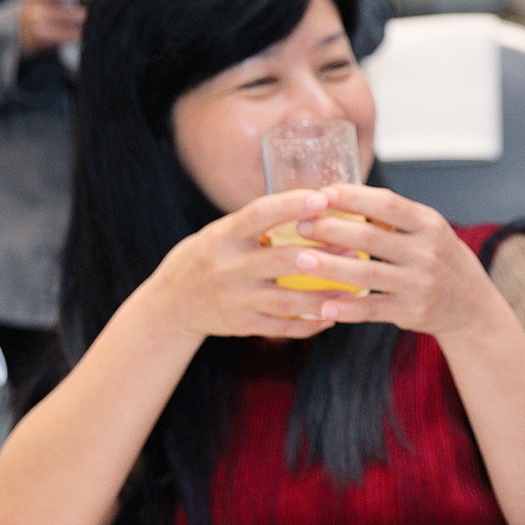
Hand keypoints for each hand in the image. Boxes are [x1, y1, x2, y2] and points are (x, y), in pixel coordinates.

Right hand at [17, 0, 97, 55]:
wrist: (25, 28)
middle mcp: (33, 0)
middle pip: (70, 0)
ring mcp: (37, 20)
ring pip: (73, 19)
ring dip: (94, 16)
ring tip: (114, 11)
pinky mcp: (43, 37)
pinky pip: (72, 37)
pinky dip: (88, 33)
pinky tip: (104, 29)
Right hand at [139, 188, 347, 342]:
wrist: (170, 303)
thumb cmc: (209, 257)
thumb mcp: (222, 232)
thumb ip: (258, 223)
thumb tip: (314, 203)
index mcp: (224, 236)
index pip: (260, 214)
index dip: (293, 205)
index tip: (324, 198)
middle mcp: (227, 266)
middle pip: (281, 260)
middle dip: (321, 257)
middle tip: (354, 251)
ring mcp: (234, 298)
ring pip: (287, 300)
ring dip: (323, 297)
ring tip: (353, 291)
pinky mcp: (241, 325)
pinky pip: (281, 326)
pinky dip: (309, 323)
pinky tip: (332, 316)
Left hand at [294, 185, 505, 337]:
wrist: (470, 303)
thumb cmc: (437, 257)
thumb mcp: (426, 229)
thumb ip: (391, 216)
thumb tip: (336, 195)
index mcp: (428, 224)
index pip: (387, 204)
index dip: (352, 197)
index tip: (321, 193)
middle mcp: (427, 253)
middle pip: (370, 238)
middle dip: (331, 230)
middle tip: (299, 225)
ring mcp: (420, 284)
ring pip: (367, 274)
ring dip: (330, 267)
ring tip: (301, 260)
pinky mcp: (412, 312)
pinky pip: (373, 309)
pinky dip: (347, 308)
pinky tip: (324, 305)